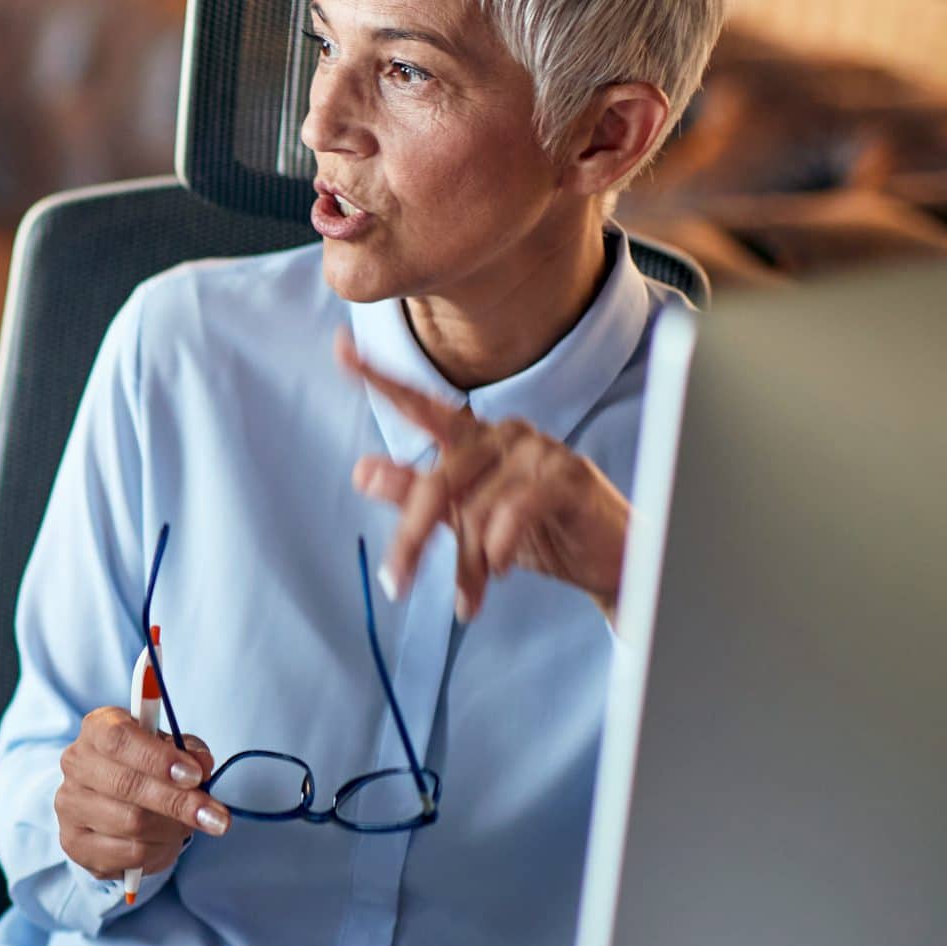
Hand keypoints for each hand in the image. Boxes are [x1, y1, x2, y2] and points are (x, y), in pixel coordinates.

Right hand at [56, 708, 226, 881]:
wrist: (108, 801)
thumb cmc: (144, 767)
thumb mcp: (172, 750)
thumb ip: (190, 753)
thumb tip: (202, 766)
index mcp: (97, 729)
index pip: (119, 739)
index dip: (158, 759)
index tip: (194, 776)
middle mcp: (76, 764)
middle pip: (127, 785)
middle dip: (178, 803)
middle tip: (216, 817)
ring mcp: (70, 806)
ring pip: (132, 823)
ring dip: (172, 829)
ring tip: (187, 826)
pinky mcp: (75, 843)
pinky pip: (129, 854)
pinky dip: (159, 851)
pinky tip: (165, 841)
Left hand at [336, 330, 630, 623]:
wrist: (607, 563)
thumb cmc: (536, 535)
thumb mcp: (464, 521)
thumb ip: (415, 496)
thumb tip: (362, 470)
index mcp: (472, 439)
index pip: (419, 406)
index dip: (380, 380)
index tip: (339, 348)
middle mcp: (502, 433)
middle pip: (436, 482)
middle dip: (412, 540)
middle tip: (396, 584)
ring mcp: (537, 449)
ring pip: (474, 509)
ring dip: (467, 565)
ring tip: (471, 597)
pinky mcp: (566, 475)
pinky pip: (511, 512)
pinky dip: (499, 549)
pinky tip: (504, 570)